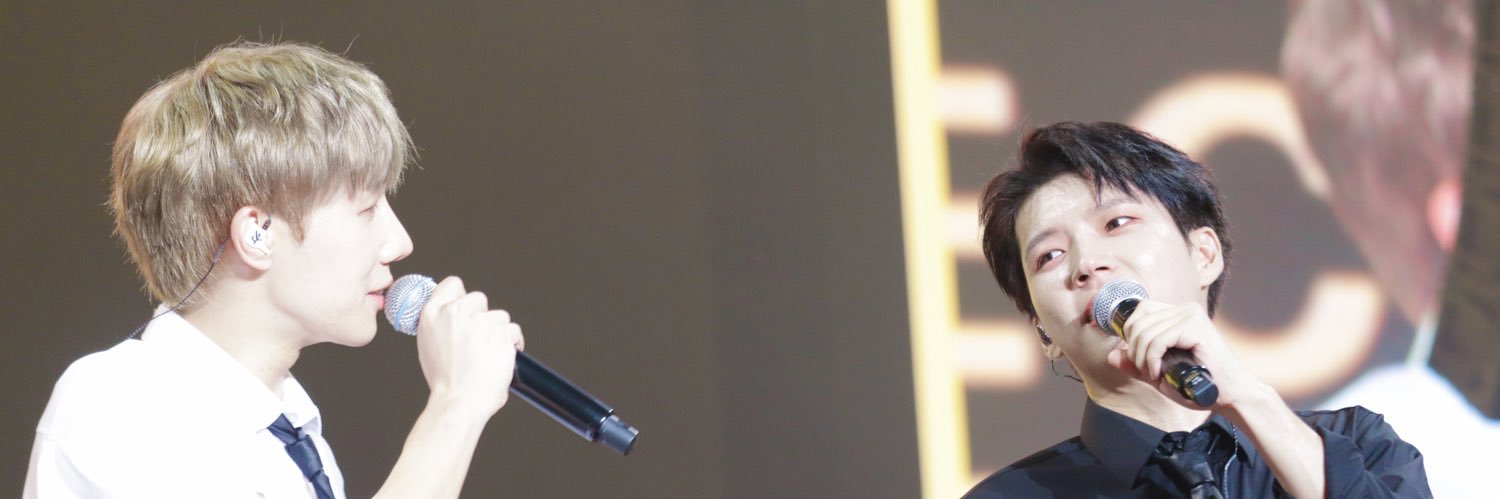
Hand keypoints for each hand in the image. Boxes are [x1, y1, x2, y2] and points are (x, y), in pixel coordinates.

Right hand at [415, 276, 524, 419]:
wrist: (459, 401)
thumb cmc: (445, 381)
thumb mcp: (429, 345)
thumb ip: (441, 324)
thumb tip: (454, 317)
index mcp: (432, 314)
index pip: (452, 285)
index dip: (462, 295)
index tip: (467, 307)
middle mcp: (455, 313)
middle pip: (479, 299)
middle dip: (482, 316)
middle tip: (478, 339)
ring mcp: (480, 322)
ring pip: (499, 316)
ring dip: (498, 332)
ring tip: (488, 354)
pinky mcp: (501, 333)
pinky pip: (513, 331)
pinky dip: (513, 343)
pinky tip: (503, 357)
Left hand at [1106, 299, 1254, 408]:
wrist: (1230, 395)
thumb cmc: (1198, 385)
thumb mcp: (1160, 373)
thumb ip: (1136, 364)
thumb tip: (1111, 355)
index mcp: (1178, 314)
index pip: (1139, 311)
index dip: (1130, 334)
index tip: (1138, 359)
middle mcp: (1184, 309)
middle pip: (1137, 322)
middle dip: (1133, 351)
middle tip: (1146, 372)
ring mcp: (1191, 315)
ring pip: (1144, 332)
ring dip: (1142, 359)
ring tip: (1154, 376)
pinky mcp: (1195, 327)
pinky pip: (1157, 341)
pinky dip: (1151, 360)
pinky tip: (1159, 374)